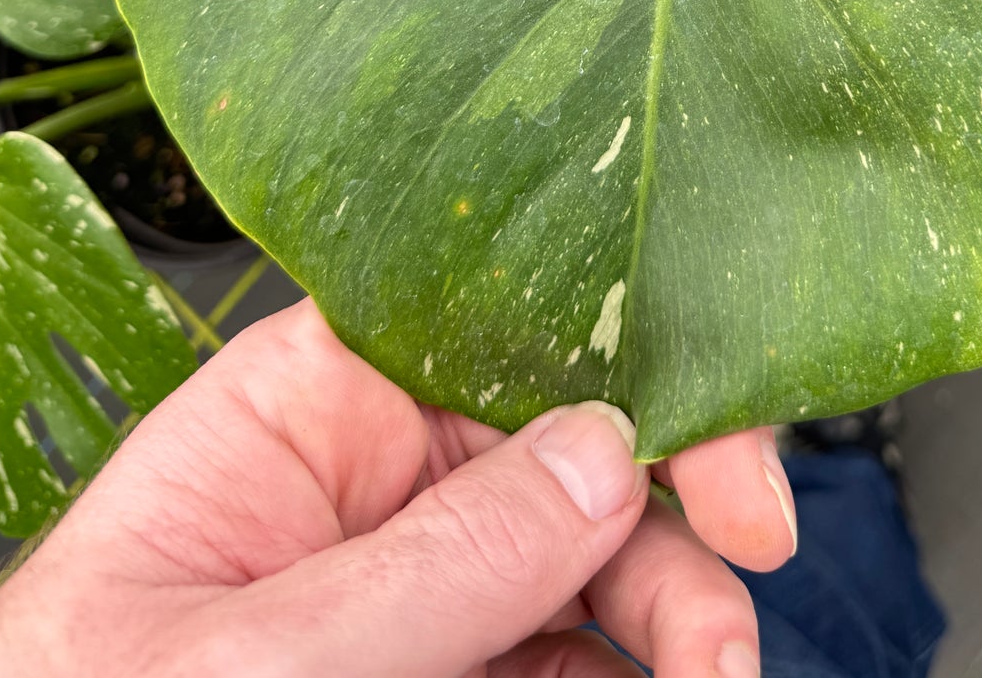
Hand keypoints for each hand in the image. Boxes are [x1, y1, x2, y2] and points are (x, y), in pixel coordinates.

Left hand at [0, 298, 796, 676]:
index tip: (729, 475)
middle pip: (575, 465)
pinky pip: (559, 661)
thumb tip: (607, 453)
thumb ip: (435, 559)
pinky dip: (624, 676)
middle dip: (670, 539)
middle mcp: (373, 491)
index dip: (632, 378)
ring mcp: (410, 598)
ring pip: (589, 573)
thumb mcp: (253, 655)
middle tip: (724, 644)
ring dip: (670, 622)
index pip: (498, 337)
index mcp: (307, 413)